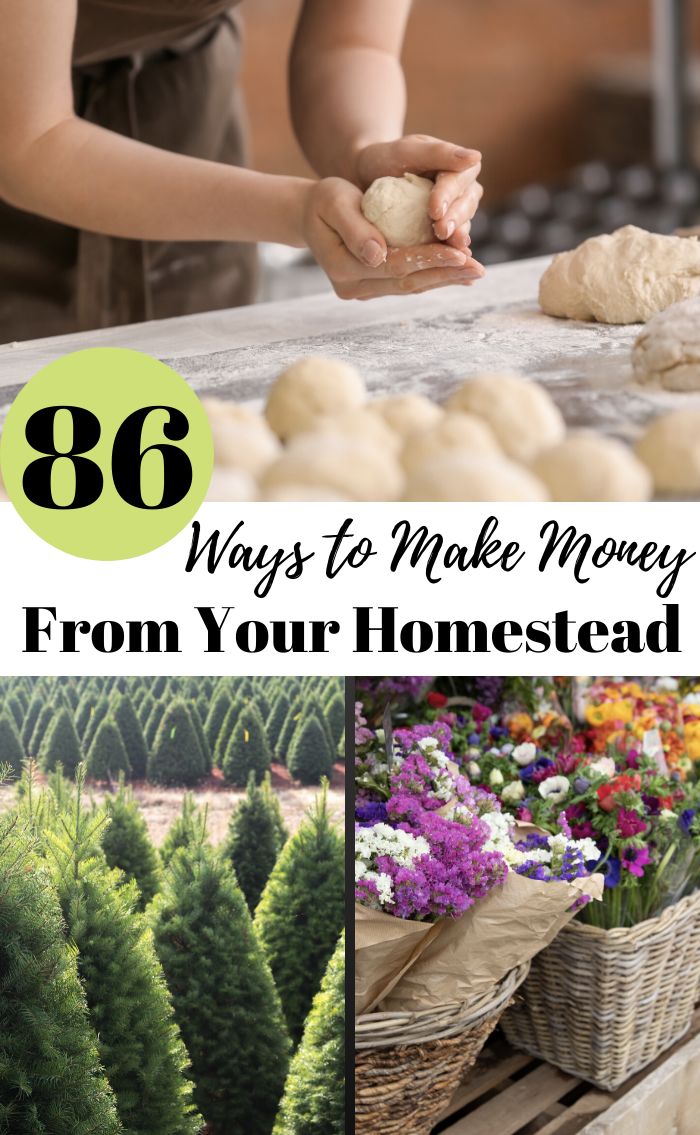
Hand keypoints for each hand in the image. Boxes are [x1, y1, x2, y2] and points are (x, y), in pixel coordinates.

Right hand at [302, 177, 484, 300]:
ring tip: (474, 272)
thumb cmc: (324, 201)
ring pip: (411, 287)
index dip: (428, 259)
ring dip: (444, 279)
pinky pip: (408, 283)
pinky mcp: (374, 286)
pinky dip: (434, 276)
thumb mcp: (334, 202)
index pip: (395, 266)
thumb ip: (355, 228)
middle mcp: (354, 287)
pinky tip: (457, 273)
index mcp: (344, 269)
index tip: (458, 252)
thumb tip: (378, 256)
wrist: (311, 215)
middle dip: (445, 274)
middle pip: (407, 283)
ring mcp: (364, 290)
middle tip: (478, 268)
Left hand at [354, 135, 483, 250]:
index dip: (448, 196)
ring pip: (462, 227)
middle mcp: (463, 191)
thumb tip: (476, 156)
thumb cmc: (385, 158)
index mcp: (460, 167)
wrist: (367, 178)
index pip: (458, 181)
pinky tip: (441, 266)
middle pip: (465, 207)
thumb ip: (438, 152)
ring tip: (446, 250)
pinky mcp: (444, 234)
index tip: (435, 211)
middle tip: (441, 233)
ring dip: (454, 240)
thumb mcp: (407, 150)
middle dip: (455, 220)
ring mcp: (455, 214)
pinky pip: (449, 245)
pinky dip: (446, 255)